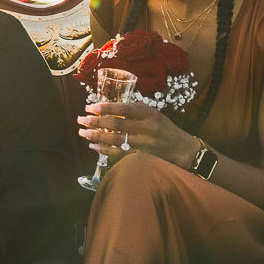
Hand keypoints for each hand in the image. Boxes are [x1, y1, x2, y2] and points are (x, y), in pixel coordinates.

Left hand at [79, 100, 198, 170]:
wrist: (182, 149)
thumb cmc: (164, 128)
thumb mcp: (154, 113)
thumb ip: (135, 110)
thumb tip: (110, 106)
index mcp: (150, 114)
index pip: (125, 109)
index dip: (107, 108)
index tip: (91, 107)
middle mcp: (148, 128)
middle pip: (118, 125)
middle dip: (97, 122)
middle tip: (82, 119)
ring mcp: (145, 144)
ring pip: (117, 140)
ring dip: (98, 136)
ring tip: (83, 132)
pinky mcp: (142, 157)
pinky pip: (120, 153)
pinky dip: (105, 150)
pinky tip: (93, 146)